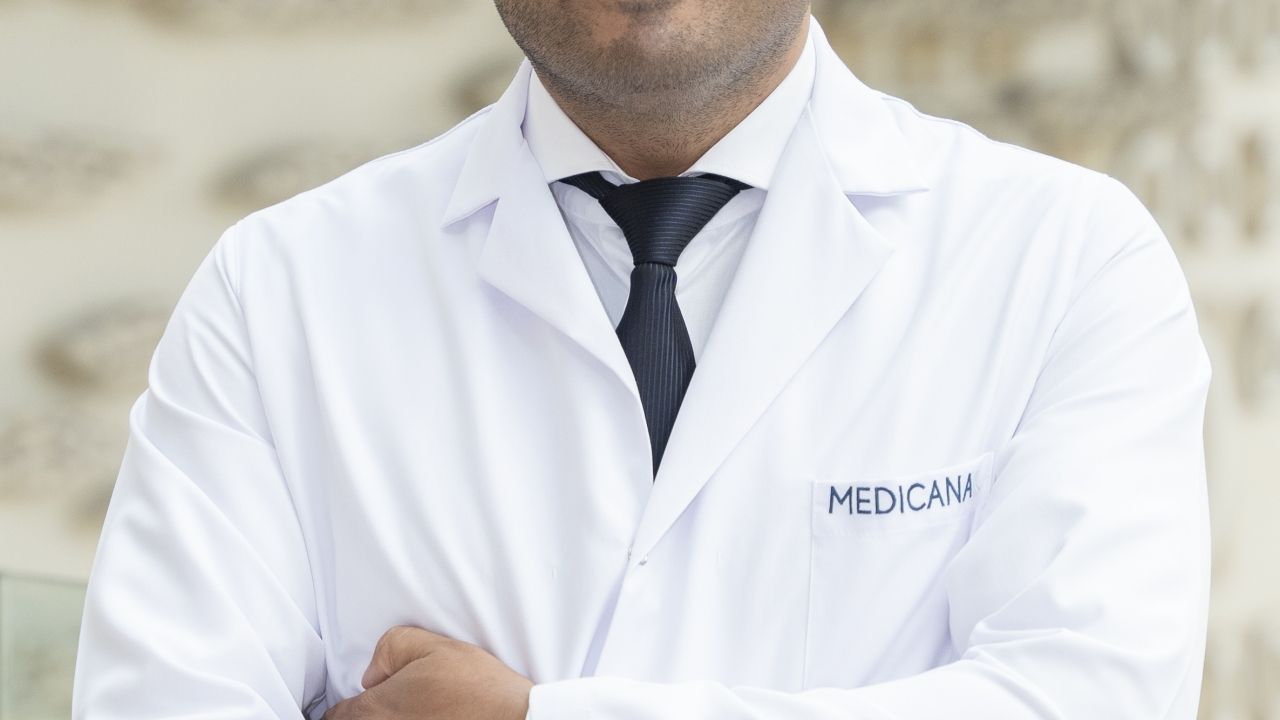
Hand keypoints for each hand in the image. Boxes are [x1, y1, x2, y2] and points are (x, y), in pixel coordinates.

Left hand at [323, 625, 532, 719]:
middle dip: (360, 714)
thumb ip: (391, 647)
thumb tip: (375, 671)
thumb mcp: (433, 645)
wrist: (512, 719)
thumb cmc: (476, 687)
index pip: (338, 715)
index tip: (352, 703)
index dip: (341, 708)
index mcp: (378, 708)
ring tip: (408, 710)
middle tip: (381, 702)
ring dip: (384, 719)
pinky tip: (423, 717)